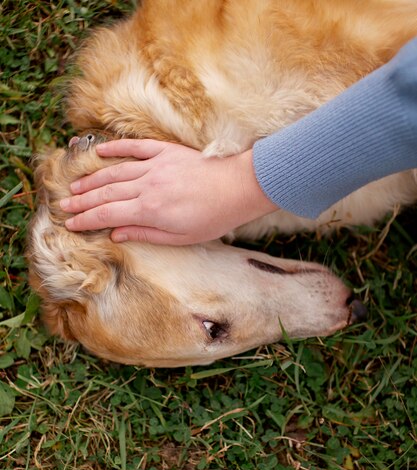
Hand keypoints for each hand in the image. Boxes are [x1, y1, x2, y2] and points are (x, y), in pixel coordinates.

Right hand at [62, 139, 277, 244]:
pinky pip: (135, 148)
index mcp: (150, 210)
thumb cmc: (213, 218)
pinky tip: (100, 152)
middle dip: (83, 200)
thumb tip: (116, 234)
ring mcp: (155, 166)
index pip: (108, 214)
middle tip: (65, 205)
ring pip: (115, 171)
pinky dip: (116, 149)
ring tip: (75, 185)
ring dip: (93, 179)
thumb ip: (145, 234)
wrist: (238, 188)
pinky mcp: (166, 152)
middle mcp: (147, 186)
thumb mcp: (180, 238)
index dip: (87, 219)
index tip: (71, 223)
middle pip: (106, 193)